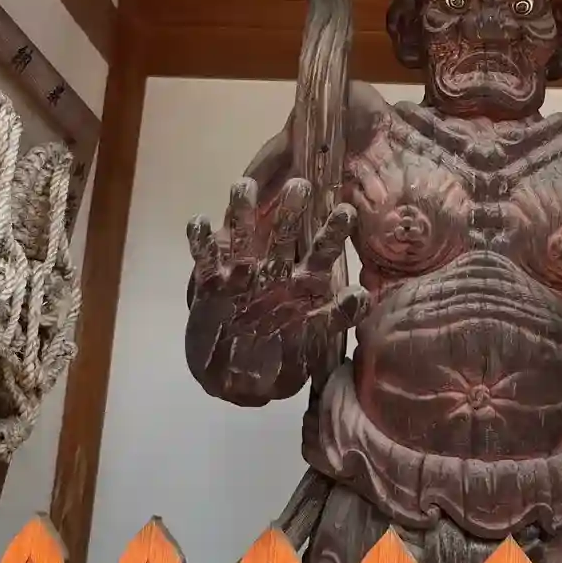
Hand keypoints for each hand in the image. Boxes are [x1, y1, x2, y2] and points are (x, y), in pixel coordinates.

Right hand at [186, 177, 367, 393]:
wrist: (236, 378)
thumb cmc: (280, 359)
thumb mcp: (312, 343)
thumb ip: (336, 317)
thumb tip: (362, 294)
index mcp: (302, 283)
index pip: (322, 252)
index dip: (333, 232)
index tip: (347, 211)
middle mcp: (274, 270)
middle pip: (284, 234)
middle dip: (291, 210)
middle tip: (301, 184)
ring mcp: (241, 274)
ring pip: (242, 235)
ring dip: (241, 211)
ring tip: (243, 186)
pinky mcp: (210, 284)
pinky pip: (205, 258)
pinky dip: (201, 240)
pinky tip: (200, 223)